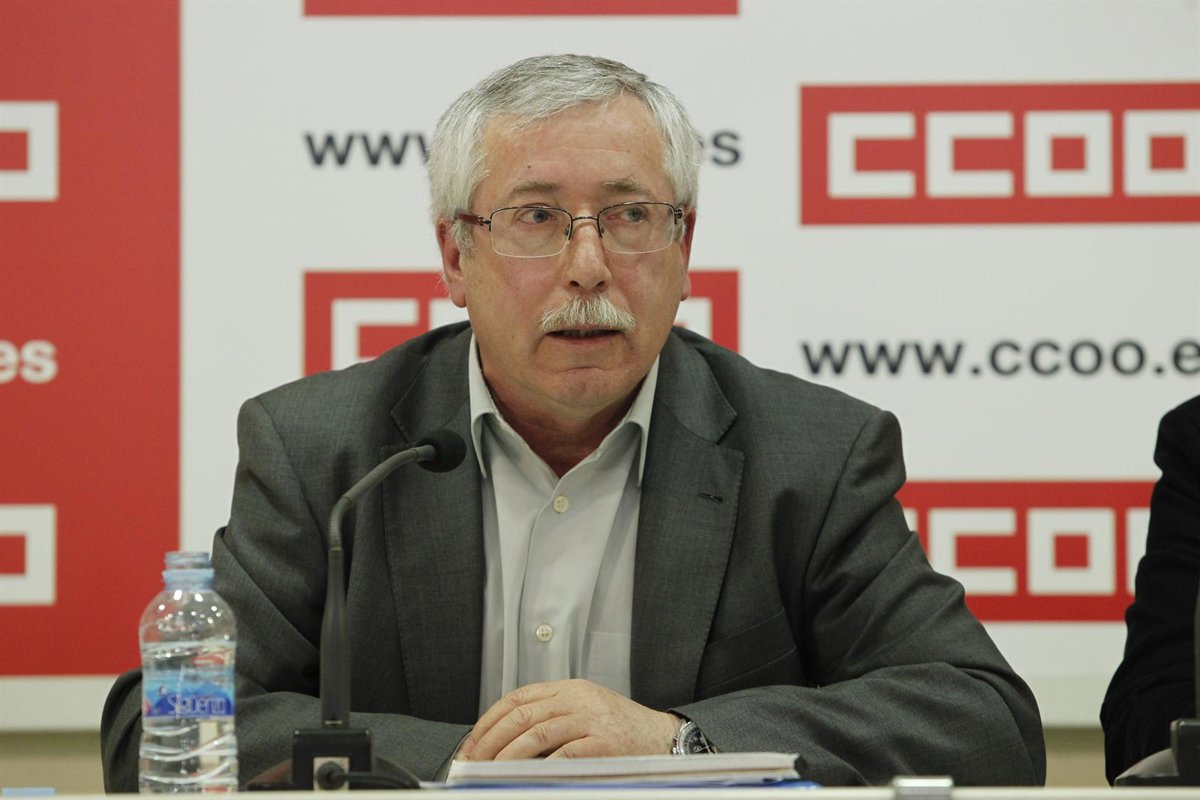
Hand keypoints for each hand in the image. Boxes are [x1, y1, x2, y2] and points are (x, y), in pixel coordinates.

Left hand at [458, 679, 678, 760]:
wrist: (663, 738)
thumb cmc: (622, 731)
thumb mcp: (584, 712)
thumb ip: (551, 718)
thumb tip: (505, 743)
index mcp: (569, 689)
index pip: (517, 698)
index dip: (488, 721)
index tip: (471, 744)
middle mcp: (578, 698)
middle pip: (521, 714)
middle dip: (490, 740)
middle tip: (473, 762)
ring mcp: (591, 718)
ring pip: (537, 732)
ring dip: (507, 756)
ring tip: (491, 773)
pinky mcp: (604, 742)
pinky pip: (565, 753)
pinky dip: (542, 767)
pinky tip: (527, 777)